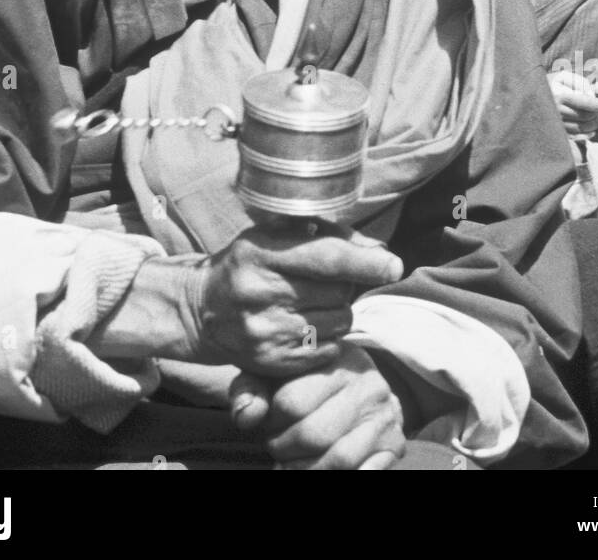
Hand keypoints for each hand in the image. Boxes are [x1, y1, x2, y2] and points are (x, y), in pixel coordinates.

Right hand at [183, 224, 402, 377]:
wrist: (204, 309)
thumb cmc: (250, 262)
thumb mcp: (277, 234)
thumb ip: (329, 234)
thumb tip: (379, 250)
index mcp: (260, 251)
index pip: (325, 257)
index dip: (364, 261)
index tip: (393, 264)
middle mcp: (260, 292)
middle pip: (339, 291)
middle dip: (345, 283)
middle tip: (323, 280)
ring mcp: (266, 332)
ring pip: (339, 321)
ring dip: (337, 310)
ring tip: (309, 302)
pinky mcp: (272, 363)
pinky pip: (329, 349)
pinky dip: (327, 337)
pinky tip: (304, 325)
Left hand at [230, 344, 406, 469]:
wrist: (358, 382)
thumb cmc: (305, 378)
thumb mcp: (276, 372)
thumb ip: (251, 389)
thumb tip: (247, 417)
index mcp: (336, 360)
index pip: (292, 402)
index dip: (270, 421)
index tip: (266, 423)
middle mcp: (367, 385)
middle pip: (313, 434)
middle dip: (284, 449)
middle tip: (275, 448)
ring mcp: (384, 417)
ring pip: (339, 460)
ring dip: (306, 471)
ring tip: (290, 464)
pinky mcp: (395, 446)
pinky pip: (366, 474)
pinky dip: (336, 479)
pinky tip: (317, 471)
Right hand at [548, 70, 597, 135]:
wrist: (529, 96)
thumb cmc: (550, 84)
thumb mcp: (563, 76)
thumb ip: (580, 82)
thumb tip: (591, 95)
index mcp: (558, 96)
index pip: (583, 102)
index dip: (596, 105)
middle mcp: (556, 111)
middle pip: (583, 116)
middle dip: (596, 115)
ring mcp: (555, 124)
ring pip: (580, 128)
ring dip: (593, 126)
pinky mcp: (555, 133)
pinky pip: (574, 138)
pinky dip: (586, 136)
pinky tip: (592, 131)